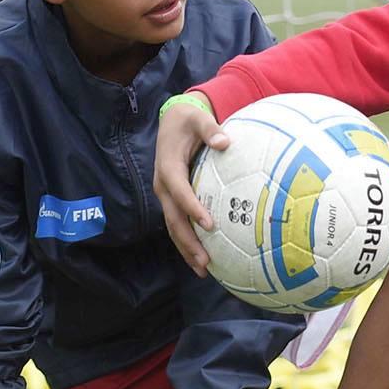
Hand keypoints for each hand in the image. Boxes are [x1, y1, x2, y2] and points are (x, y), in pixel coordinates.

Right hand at [153, 96, 230, 275]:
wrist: (172, 121)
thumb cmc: (188, 121)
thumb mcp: (199, 118)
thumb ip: (211, 129)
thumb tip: (225, 142)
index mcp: (169, 167)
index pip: (181, 192)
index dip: (193, 209)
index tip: (209, 224)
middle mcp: (163, 185)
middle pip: (174, 219)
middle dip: (188, 242)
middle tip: (205, 262)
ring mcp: (165, 195)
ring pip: (173, 227)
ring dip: (186, 249)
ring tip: (203, 269)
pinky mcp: (171, 199)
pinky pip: (177, 224)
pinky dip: (186, 242)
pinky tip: (201, 259)